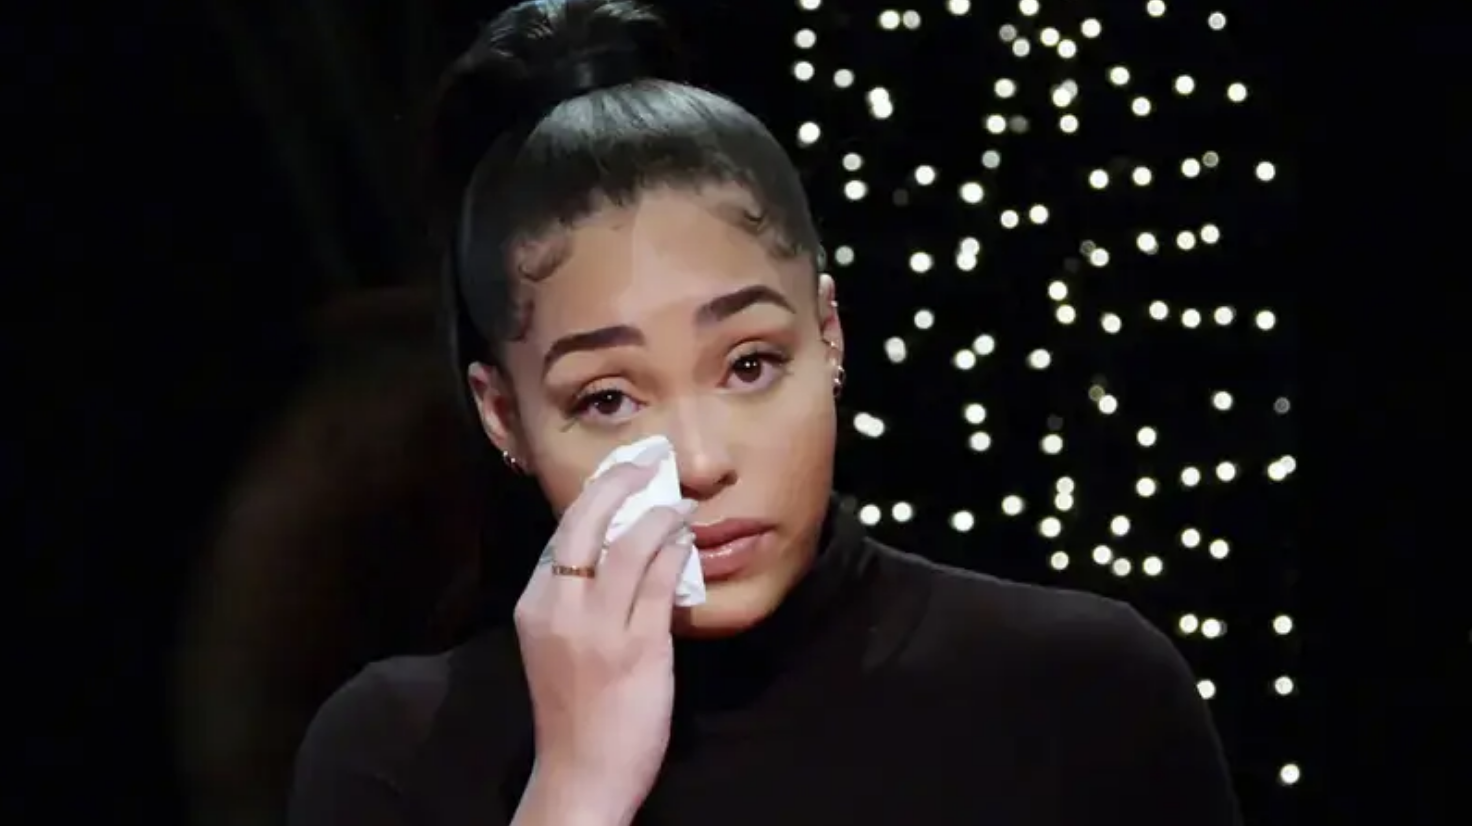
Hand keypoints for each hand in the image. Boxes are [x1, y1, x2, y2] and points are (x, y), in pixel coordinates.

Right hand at [512, 440, 694, 825]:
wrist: (580, 774)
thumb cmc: (574, 713)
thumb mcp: (558, 645)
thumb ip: (578, 600)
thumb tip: (616, 552)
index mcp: (535, 605)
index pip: (561, 533)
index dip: (592, 496)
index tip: (618, 473)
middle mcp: (559, 608)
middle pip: (586, 522)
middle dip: (619, 482)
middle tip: (646, 461)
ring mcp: (597, 627)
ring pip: (628, 544)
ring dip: (658, 513)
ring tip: (677, 502)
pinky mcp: (637, 647)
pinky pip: (660, 582)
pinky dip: (674, 553)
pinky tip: (686, 542)